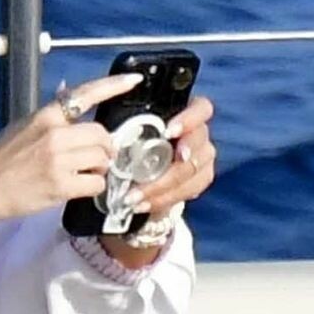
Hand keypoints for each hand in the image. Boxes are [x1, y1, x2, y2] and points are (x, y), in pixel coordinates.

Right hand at [0, 73, 141, 224]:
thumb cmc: (2, 159)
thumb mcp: (24, 126)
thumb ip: (51, 113)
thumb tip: (68, 89)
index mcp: (45, 116)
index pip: (85, 94)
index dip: (113, 85)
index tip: (133, 80)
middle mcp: (54, 134)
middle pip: (102, 134)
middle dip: (104, 148)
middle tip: (94, 158)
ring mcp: (58, 160)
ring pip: (102, 159)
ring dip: (98, 168)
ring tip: (79, 174)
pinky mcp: (60, 186)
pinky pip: (96, 183)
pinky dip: (92, 187)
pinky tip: (76, 187)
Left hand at [131, 94, 216, 215]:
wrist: (138, 169)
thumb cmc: (131, 141)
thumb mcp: (128, 129)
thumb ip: (128, 127)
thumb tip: (111, 136)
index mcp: (185, 112)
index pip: (201, 109)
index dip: (189, 119)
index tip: (169, 132)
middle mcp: (198, 133)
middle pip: (198, 146)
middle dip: (173, 164)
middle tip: (145, 176)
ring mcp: (203, 156)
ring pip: (194, 171)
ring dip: (163, 187)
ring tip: (135, 197)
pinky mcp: (201, 178)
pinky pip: (192, 189)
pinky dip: (166, 199)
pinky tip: (145, 204)